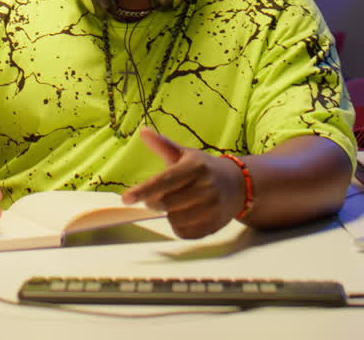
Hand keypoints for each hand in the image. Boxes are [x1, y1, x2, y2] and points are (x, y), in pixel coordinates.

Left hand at [121, 127, 244, 238]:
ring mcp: (212, 208)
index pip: (164, 181)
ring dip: (167, 213)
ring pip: (174, 219)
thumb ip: (163, 145)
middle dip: (152, 202)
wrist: (238, 185)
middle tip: (151, 197)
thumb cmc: (205, 168)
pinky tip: (184, 214)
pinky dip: (178, 226)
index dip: (143, 190)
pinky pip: (184, 232)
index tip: (125, 199)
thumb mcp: (186, 154)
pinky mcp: (213, 225)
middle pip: (166, 203)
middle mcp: (206, 187)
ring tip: (173, 203)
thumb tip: (143, 132)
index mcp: (196, 167)